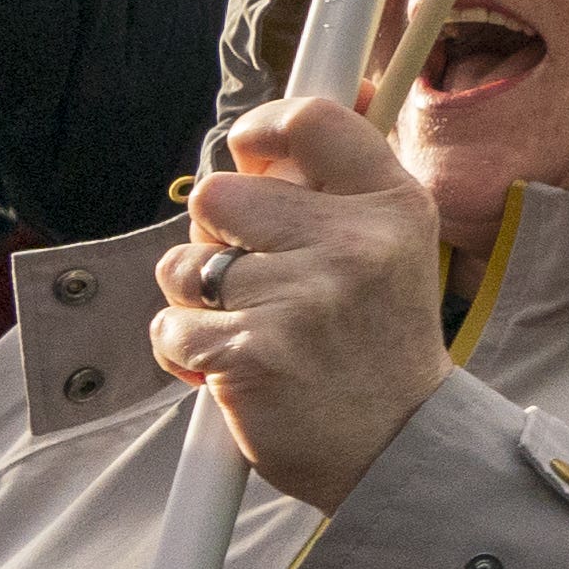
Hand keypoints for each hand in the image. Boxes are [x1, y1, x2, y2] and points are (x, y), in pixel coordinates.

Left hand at [152, 92, 456, 510]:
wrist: (397, 447)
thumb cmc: (378, 346)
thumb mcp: (394, 251)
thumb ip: (338, 192)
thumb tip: (268, 136)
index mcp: (393, 207)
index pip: (312, 121)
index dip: (260, 130)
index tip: (249, 155)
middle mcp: (353, 243)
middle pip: (217, 194)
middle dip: (214, 236)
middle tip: (252, 277)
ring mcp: (303, 297)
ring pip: (183, 264)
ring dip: (194, 299)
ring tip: (244, 326)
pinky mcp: (252, 351)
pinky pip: (171, 327)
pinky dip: (185, 352)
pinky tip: (230, 367)